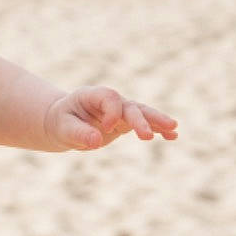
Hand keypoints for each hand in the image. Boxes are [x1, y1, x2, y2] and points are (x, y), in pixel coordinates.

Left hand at [44, 86, 177, 150]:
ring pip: (142, 113)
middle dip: (140, 120)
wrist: (64, 122)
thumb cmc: (62, 122)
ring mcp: (120, 110)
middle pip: (130, 106)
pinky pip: (145, 124)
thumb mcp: (63, 128)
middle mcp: (110, 100)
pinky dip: (158, 129)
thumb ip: (78, 133)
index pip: (109, 98)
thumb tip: (96, 140)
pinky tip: (173, 136)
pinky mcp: (126, 122)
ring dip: (156, 121)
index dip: (111, 113)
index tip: (105, 129)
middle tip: (148, 136)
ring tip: (173, 129)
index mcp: (93, 95)